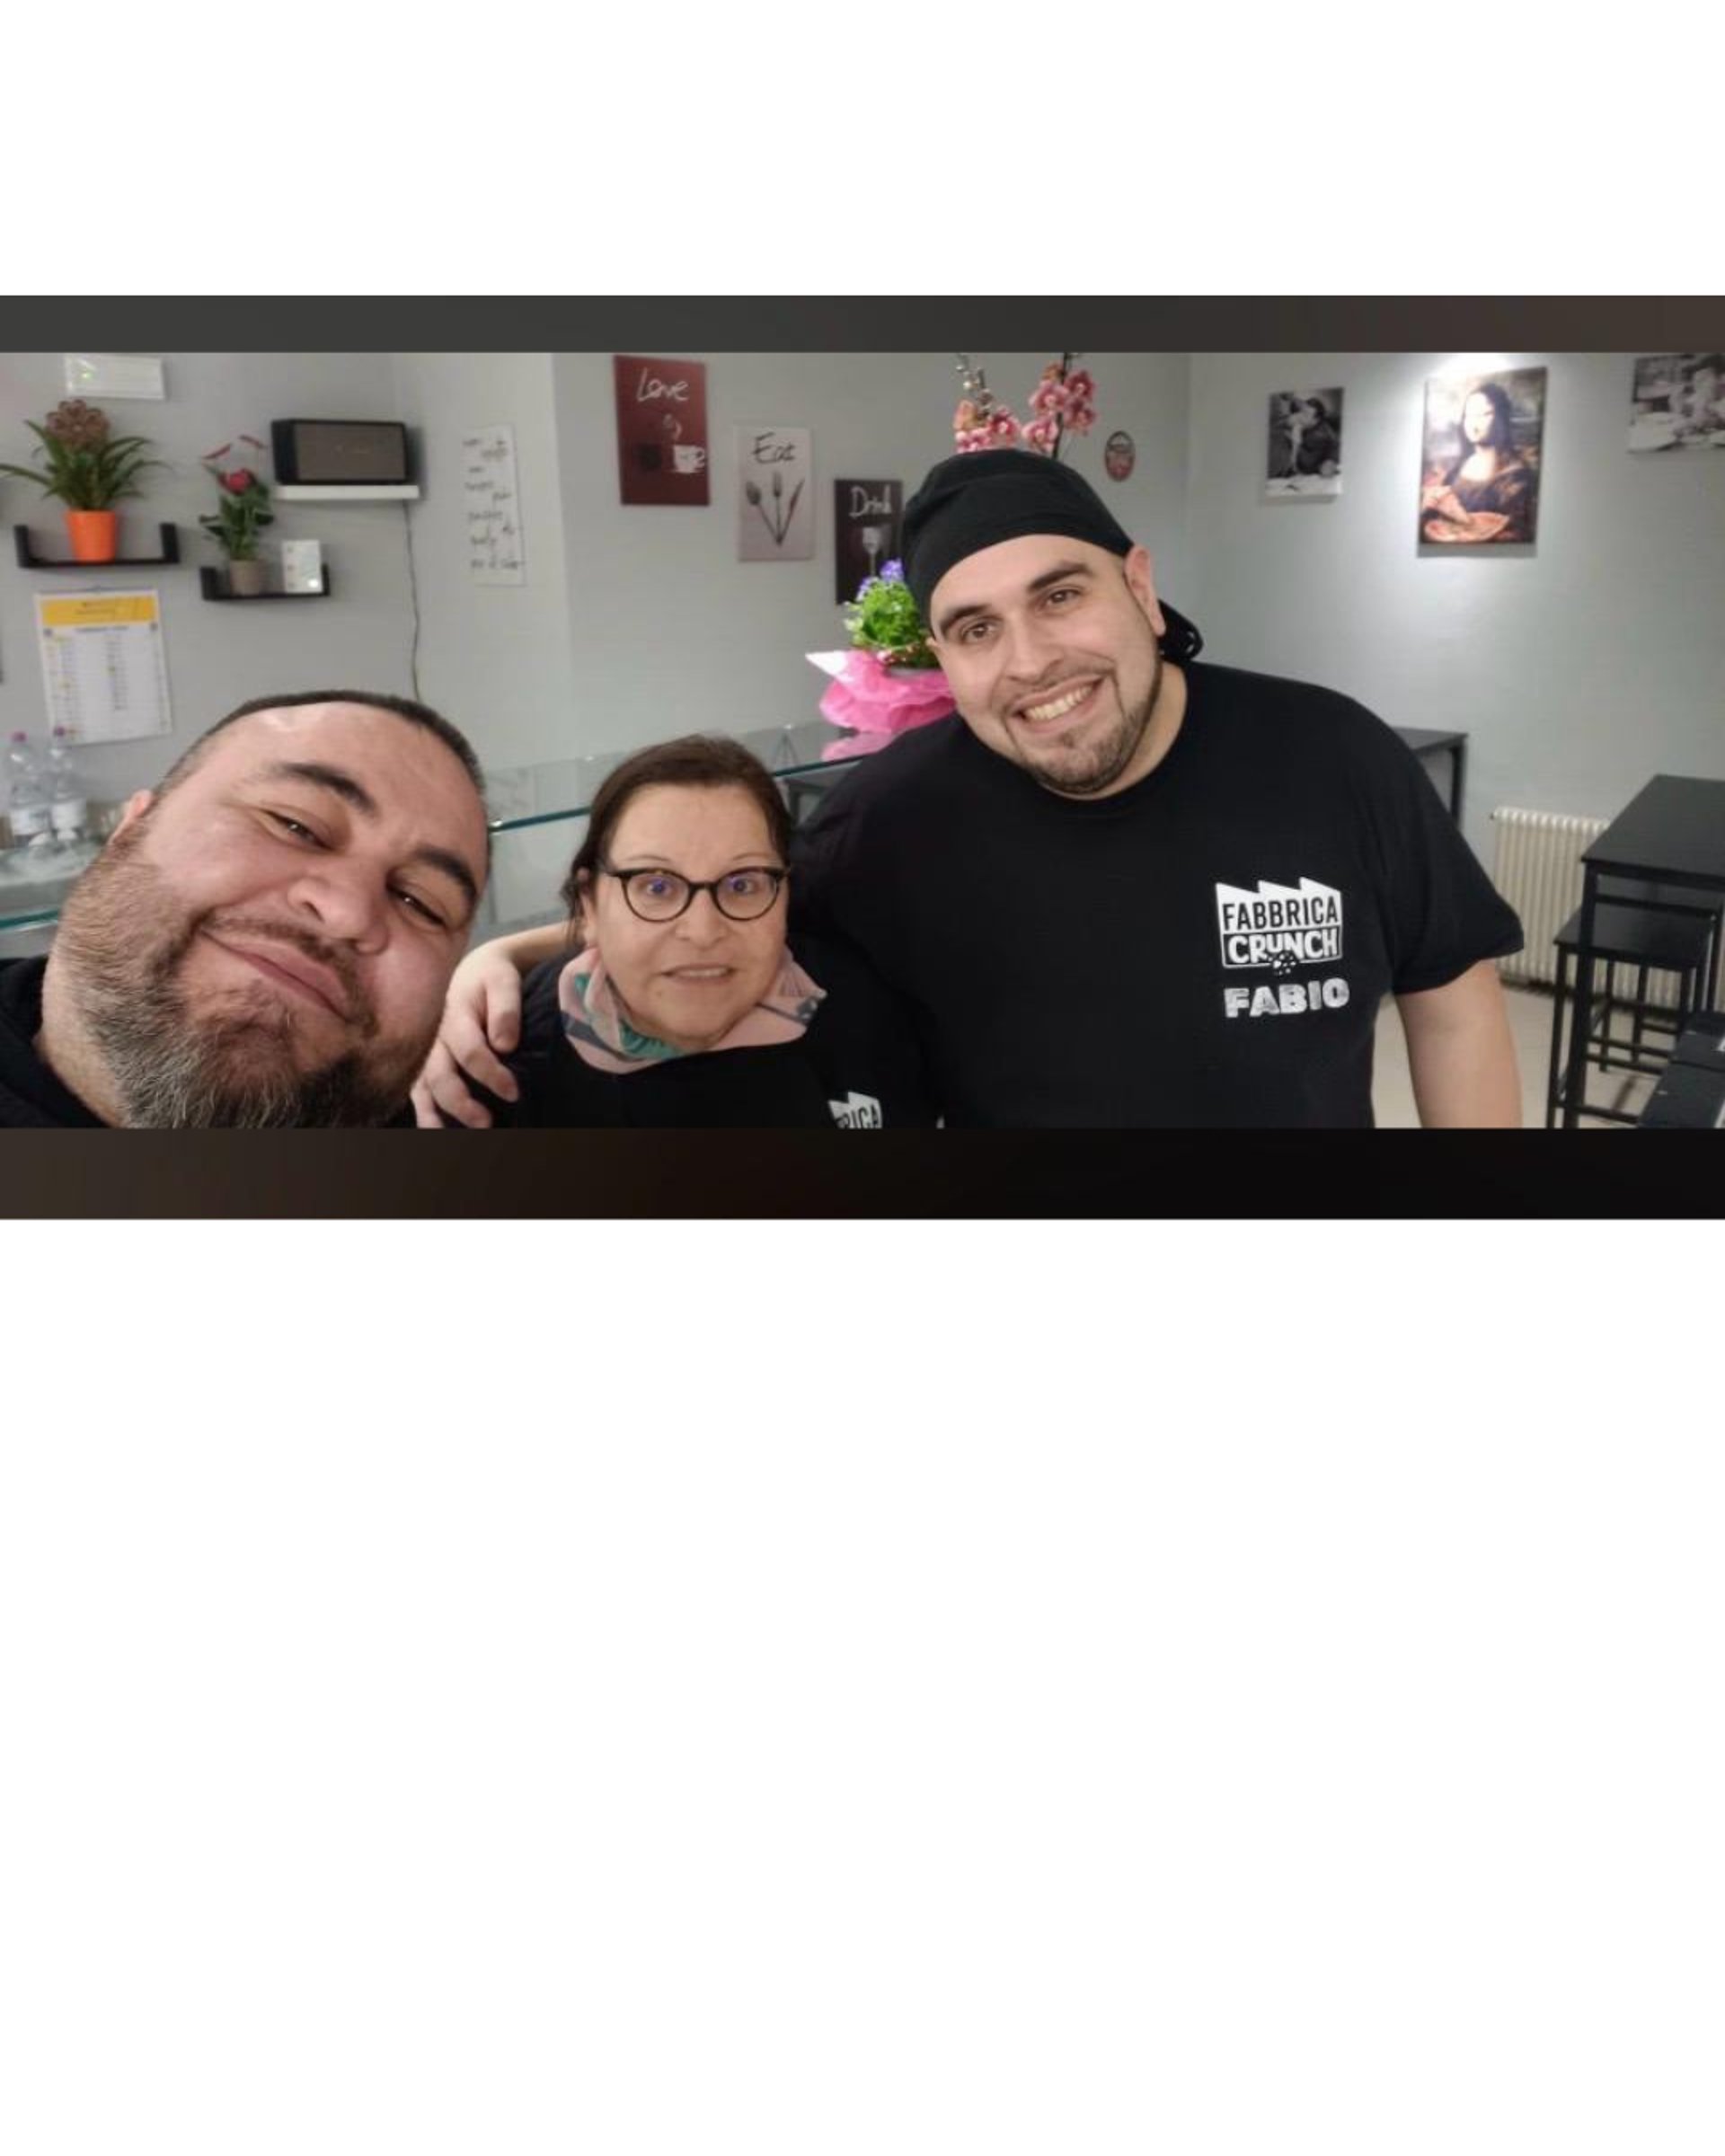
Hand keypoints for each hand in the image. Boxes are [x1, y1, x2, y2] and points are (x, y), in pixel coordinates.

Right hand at [410, 943, 527, 1128]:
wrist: (473, 971)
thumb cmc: (492, 979)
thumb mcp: (503, 981)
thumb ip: (506, 1008)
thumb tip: (505, 1045)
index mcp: (453, 1013)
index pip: (470, 1050)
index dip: (491, 1073)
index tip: (514, 1092)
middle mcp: (433, 1037)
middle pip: (440, 1075)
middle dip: (461, 1103)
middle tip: (486, 1123)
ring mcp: (425, 1052)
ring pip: (423, 1087)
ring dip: (435, 1115)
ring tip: (447, 1138)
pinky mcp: (424, 1064)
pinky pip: (419, 1091)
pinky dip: (424, 1113)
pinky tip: (434, 1132)